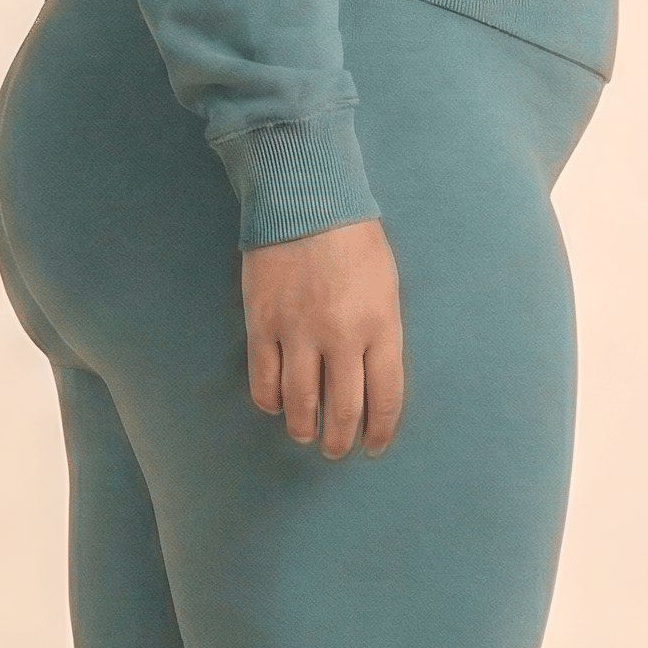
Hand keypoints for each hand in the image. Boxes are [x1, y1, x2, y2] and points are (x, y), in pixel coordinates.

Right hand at [241, 218, 405, 458]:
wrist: (304, 198)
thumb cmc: (354, 242)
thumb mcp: (386, 288)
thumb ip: (380, 336)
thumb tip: (368, 384)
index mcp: (380, 326)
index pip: (385, 399)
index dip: (380, 432)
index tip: (373, 446)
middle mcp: (341, 336)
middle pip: (342, 412)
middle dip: (340, 441)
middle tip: (336, 449)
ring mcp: (298, 333)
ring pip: (300, 405)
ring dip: (304, 429)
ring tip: (305, 433)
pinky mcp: (262, 325)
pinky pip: (264, 382)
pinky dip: (270, 403)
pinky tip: (277, 404)